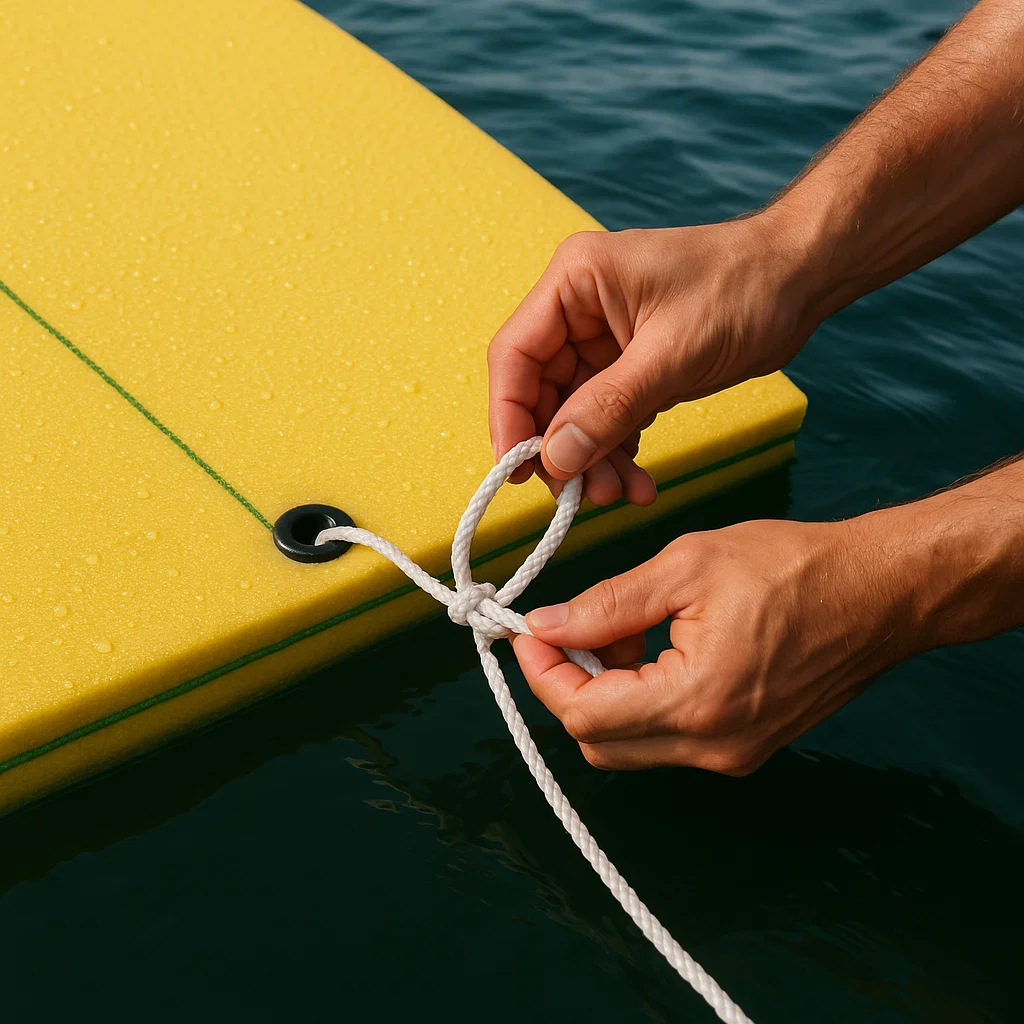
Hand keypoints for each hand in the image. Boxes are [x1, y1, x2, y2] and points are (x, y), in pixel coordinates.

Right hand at [487, 216, 814, 505]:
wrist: (801, 279)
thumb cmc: (744, 289)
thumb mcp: (673, 353)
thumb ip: (609, 407)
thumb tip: (555, 458)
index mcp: (574, 282)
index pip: (515, 355)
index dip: (509, 417)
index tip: (516, 470)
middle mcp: (578, 310)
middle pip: (541, 393)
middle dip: (562, 450)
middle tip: (585, 496)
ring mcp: (603, 340)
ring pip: (575, 416)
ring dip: (593, 460)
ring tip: (622, 494)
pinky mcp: (630, 367)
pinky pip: (607, 420)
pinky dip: (618, 453)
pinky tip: (638, 482)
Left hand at [512, 511, 925, 774]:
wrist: (879, 594)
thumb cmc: (794, 568)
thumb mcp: (688, 567)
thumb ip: (607, 605)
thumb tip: (547, 626)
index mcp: (697, 701)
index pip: (582, 714)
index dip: (542, 673)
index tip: (528, 632)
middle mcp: (714, 747)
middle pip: (599, 742)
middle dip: (569, 683)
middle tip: (573, 628)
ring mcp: (732, 755)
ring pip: (630, 745)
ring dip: (606, 691)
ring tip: (625, 628)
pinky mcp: (745, 748)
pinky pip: (668, 739)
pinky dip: (642, 699)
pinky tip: (656, 648)